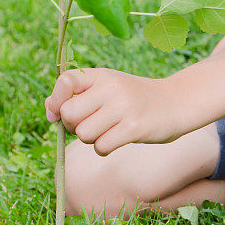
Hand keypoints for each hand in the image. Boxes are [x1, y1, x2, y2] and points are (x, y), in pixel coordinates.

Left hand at [44, 68, 178, 154]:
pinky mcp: (134, 127)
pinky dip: (104, 149)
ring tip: (107, 132)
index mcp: (101, 75)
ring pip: (83, 133)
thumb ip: (77, 96)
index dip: (56, 100)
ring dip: (90, 139)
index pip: (65, 80)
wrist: (176, 103)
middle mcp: (111, 87)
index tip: (59, 112)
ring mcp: (123, 107)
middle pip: (69, 113)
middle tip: (88, 125)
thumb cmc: (134, 100)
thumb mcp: (106, 89)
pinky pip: (101, 146)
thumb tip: (49, 110)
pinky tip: (116, 140)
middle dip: (72, 126)